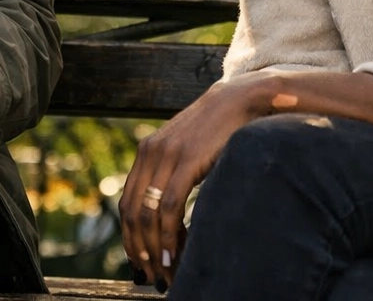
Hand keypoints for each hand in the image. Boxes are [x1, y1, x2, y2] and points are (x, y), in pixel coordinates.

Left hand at [119, 69, 372, 288]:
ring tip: (166, 272)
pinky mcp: (185, 160)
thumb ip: (177, 173)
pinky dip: (168, 236)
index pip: (127, 201)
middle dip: (138, 247)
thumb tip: (170, 210)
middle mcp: (151, 151)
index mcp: (148, 150)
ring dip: (154, 248)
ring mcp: (166, 154)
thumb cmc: (224, 130)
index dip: (130, 235)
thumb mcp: (192, 150)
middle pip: (132, 211)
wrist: (244, 97)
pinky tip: (178, 254)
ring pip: (147, 213)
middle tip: (152, 275)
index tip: (141, 260)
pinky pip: (167, 207)